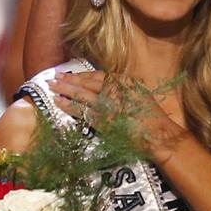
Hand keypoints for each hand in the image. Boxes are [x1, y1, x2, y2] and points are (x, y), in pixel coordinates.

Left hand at [48, 72, 185, 164]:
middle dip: (68, 80)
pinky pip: (81, 111)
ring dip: (64, 90)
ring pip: (80, 95)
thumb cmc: (151, 118)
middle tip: (53, 78)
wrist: (158, 135)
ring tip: (51, 87)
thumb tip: (107, 88)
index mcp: (124, 82)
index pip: (97, 76)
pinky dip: (68, 106)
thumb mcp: (139, 96)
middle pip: (85, 83)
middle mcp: (114, 90)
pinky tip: (58, 103)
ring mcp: (107, 104)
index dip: (81, 75)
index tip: (70, 74)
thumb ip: (123, 90)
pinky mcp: (102, 120)